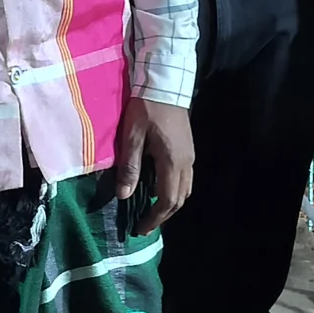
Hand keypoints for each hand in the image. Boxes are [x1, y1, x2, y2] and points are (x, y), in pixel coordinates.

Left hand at [114, 97, 193, 232]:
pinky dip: (174, 192)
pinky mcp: (189, 150)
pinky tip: (160, 189)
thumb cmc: (146, 108)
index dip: (153, 218)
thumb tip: (123, 195)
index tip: (139, 228)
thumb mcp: (132, 137)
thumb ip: (130, 167)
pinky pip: (185, 180)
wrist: (166, 84)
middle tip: (144, 225)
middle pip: (179, 200)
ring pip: (185, 190)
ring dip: (170, 205)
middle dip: (162, 216)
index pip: (165, 201)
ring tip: (152, 211)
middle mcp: (186, 164)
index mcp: (172, 163)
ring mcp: (190, 156)